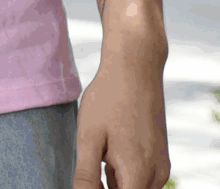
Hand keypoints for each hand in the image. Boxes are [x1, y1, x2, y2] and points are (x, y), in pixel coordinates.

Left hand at [75, 40, 169, 188]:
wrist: (135, 69)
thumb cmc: (108, 100)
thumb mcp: (88, 138)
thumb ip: (86, 175)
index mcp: (139, 173)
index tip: (87, 177)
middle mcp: (157, 174)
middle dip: (105, 186)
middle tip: (91, 160)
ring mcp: (161, 165)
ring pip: (134, 187)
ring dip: (113, 180)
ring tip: (100, 152)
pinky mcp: (159, 156)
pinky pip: (141, 176)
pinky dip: (122, 172)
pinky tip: (108, 150)